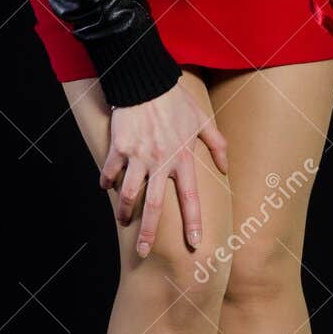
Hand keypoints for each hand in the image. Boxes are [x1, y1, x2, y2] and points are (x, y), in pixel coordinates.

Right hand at [99, 80, 228, 257]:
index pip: (190, 197)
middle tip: (144, 253)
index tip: (195, 244)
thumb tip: (226, 168)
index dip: (193, 222)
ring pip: (127, 193)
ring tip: (124, 220)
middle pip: (155, 205)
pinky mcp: (119, 147)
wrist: (146, 80)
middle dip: (148, 233)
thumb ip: (217, 144)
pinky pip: (110, 172)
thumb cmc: (175, 100)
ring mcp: (138, 155)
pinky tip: (106, 187)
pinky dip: (106, 182)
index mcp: (183, 157)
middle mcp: (161, 160)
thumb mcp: (202, 120)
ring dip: (124, 211)